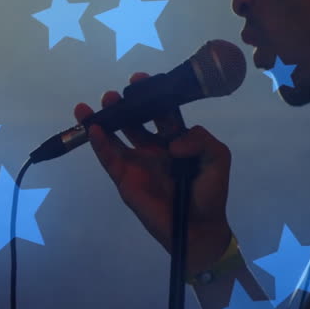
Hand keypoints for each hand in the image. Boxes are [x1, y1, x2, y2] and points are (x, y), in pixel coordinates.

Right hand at [74, 72, 233, 273]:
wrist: (198, 228)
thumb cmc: (209, 193)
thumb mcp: (217, 158)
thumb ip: (201, 140)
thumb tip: (172, 143)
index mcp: (175, 139)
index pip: (160, 111)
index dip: (150, 95)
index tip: (140, 80)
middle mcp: (153, 147)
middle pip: (134, 120)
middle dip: (124, 104)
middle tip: (116, 94)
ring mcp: (137, 162)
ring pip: (115, 136)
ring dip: (103, 119)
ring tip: (94, 105)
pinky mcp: (124, 179)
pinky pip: (108, 158)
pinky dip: (99, 143)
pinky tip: (92, 128)